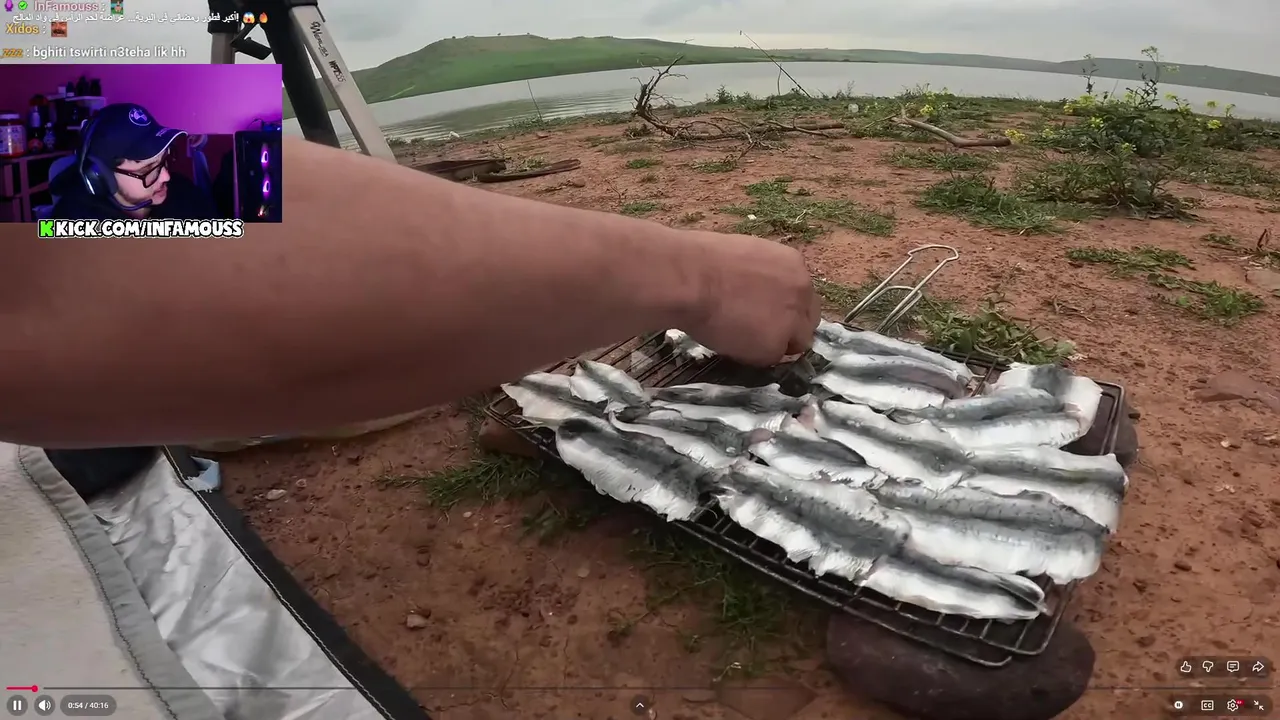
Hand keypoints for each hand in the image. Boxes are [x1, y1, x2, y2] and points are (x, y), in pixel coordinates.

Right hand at [683, 231, 820, 366]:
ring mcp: (791, 321)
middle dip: (790, 328)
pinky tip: (731, 342)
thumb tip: (759, 293)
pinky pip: (769, 358)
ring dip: (775, 344)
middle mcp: (802, 292)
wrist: (690, 278)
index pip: (803, 295)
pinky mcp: (774, 347)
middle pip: (808, 320)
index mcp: (794, 265)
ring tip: (743, 339)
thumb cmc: (703, 261)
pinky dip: (753, 356)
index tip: (769, 312)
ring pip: (795, 343)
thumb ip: (763, 278)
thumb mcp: (747, 258)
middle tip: (761, 332)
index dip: (787, 307)